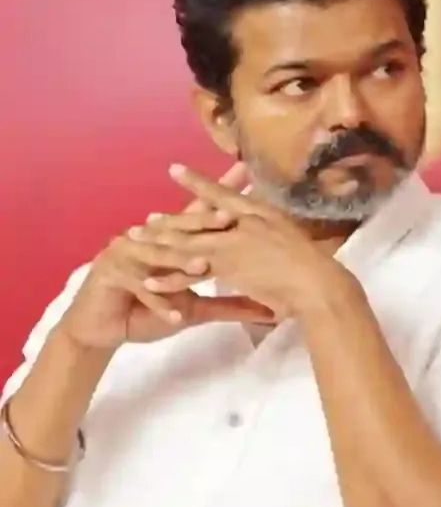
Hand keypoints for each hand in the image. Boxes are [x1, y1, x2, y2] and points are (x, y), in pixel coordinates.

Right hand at [59, 164, 277, 350]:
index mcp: (170, 240)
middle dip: (205, 221)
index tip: (248, 178)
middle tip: (230, 216)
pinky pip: (140, 287)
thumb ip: (231, 304)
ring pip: (160, 256)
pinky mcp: (109, 272)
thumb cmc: (149, 311)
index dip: (223, 198)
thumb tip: (270, 308)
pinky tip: (174, 315)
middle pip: (182, 227)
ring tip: (203, 267)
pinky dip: (158, 302)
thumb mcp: (196, 308)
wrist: (103, 329)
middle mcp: (149, 238)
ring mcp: (127, 252)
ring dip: (181, 263)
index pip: (201, 214)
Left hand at [142, 164, 364, 320]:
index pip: (221, 194)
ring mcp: (233, 244)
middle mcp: (242, 223)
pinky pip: (190, 274)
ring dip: (159, 245)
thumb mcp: (293, 236)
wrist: (318, 285)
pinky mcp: (227, 268)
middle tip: (144, 220)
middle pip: (197, 220)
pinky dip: (169, 279)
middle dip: (169, 221)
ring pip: (187, 244)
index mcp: (258, 213)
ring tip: (136, 246)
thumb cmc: (315, 266)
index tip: (174, 170)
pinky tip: (149, 283)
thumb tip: (268, 225)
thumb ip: (274, 231)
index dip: (197, 183)